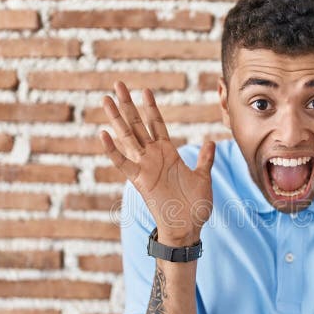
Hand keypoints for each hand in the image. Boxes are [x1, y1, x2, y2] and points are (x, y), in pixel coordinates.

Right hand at [99, 81, 215, 244]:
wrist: (187, 229)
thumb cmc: (195, 206)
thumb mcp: (203, 177)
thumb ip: (205, 159)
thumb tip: (210, 142)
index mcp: (168, 153)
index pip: (157, 124)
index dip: (151, 107)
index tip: (144, 89)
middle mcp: (153, 157)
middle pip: (137, 125)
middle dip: (127, 105)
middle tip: (117, 84)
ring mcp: (145, 167)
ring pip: (127, 138)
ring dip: (116, 119)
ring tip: (105, 100)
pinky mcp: (140, 181)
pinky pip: (123, 164)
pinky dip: (112, 150)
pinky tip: (102, 134)